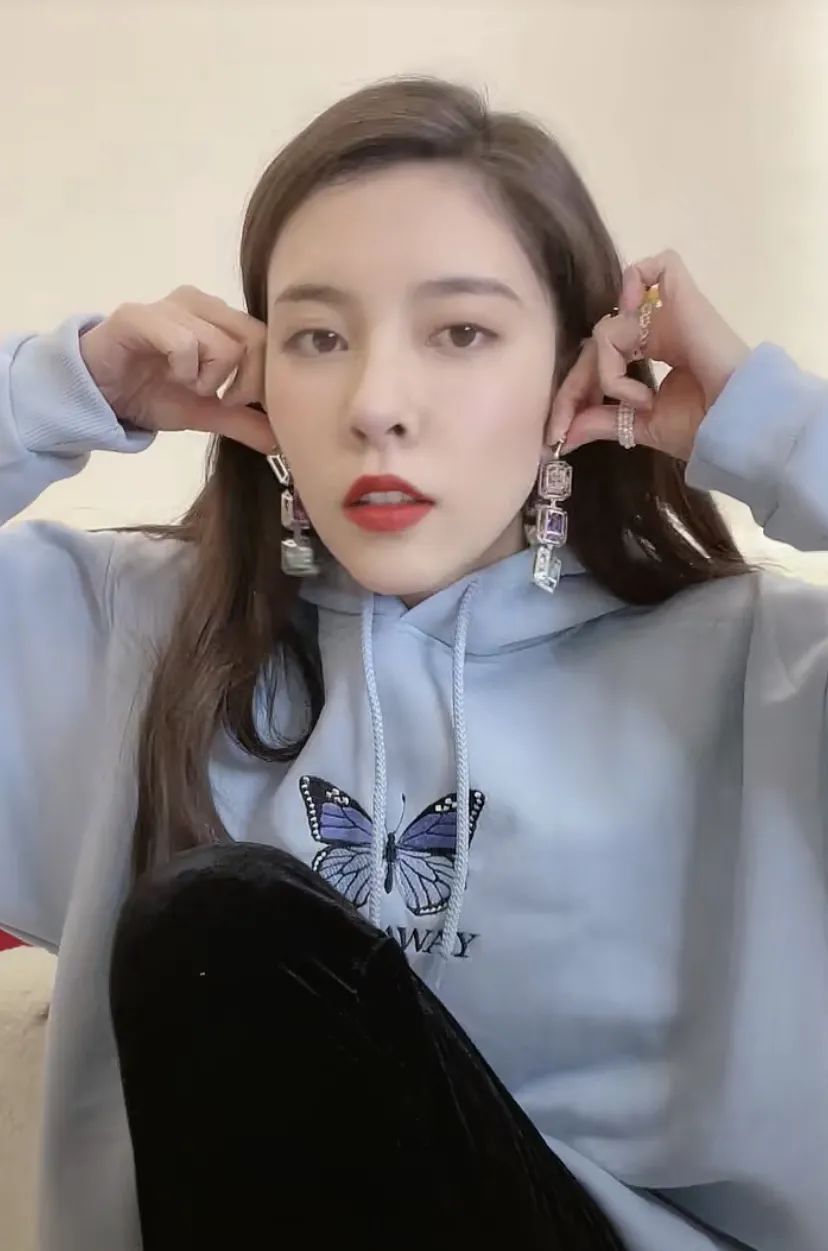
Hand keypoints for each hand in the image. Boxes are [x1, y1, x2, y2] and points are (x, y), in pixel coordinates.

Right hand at [79, 286, 272, 452]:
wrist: (99, 393)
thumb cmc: (151, 393)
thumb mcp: (206, 414)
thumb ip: (244, 422)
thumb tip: (281, 441)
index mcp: (222, 319)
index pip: (268, 341)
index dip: (264, 379)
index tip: (240, 403)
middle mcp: (203, 304)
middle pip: (255, 340)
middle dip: (243, 382)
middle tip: (217, 397)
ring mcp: (173, 305)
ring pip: (224, 344)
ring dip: (209, 379)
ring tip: (186, 384)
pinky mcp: (141, 315)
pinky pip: (184, 343)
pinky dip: (184, 370)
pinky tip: (170, 376)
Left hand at [546, 249, 751, 461]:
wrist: (735, 425)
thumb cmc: (702, 427)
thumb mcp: (642, 427)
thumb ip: (603, 421)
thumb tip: (563, 434)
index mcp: (651, 355)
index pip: (598, 363)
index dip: (575, 394)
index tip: (556, 432)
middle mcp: (656, 330)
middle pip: (596, 344)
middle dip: (576, 386)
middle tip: (563, 423)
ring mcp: (668, 312)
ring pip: (609, 326)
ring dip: (610, 371)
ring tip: (640, 400)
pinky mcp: (682, 297)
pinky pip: (652, 267)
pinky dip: (634, 282)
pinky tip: (633, 315)